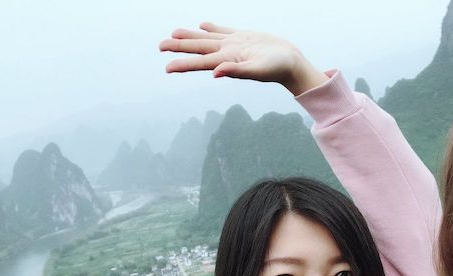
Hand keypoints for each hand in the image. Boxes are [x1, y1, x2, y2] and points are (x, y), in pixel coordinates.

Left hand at [159, 22, 328, 95]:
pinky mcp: (243, 38)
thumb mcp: (257, 70)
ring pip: (207, 39)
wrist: (292, 62)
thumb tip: (215, 74)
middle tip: (160, 47)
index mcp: (227, 62)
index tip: (167, 67)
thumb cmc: (277, 69)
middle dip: (179, 48)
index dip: (183, 64)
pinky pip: (223, 32)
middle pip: (198, 49)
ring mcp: (234, 45)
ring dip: (190, 37)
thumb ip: (236, 72)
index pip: (200, 62)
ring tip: (174, 34)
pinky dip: (211, 29)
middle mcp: (227, 54)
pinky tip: (202, 25)